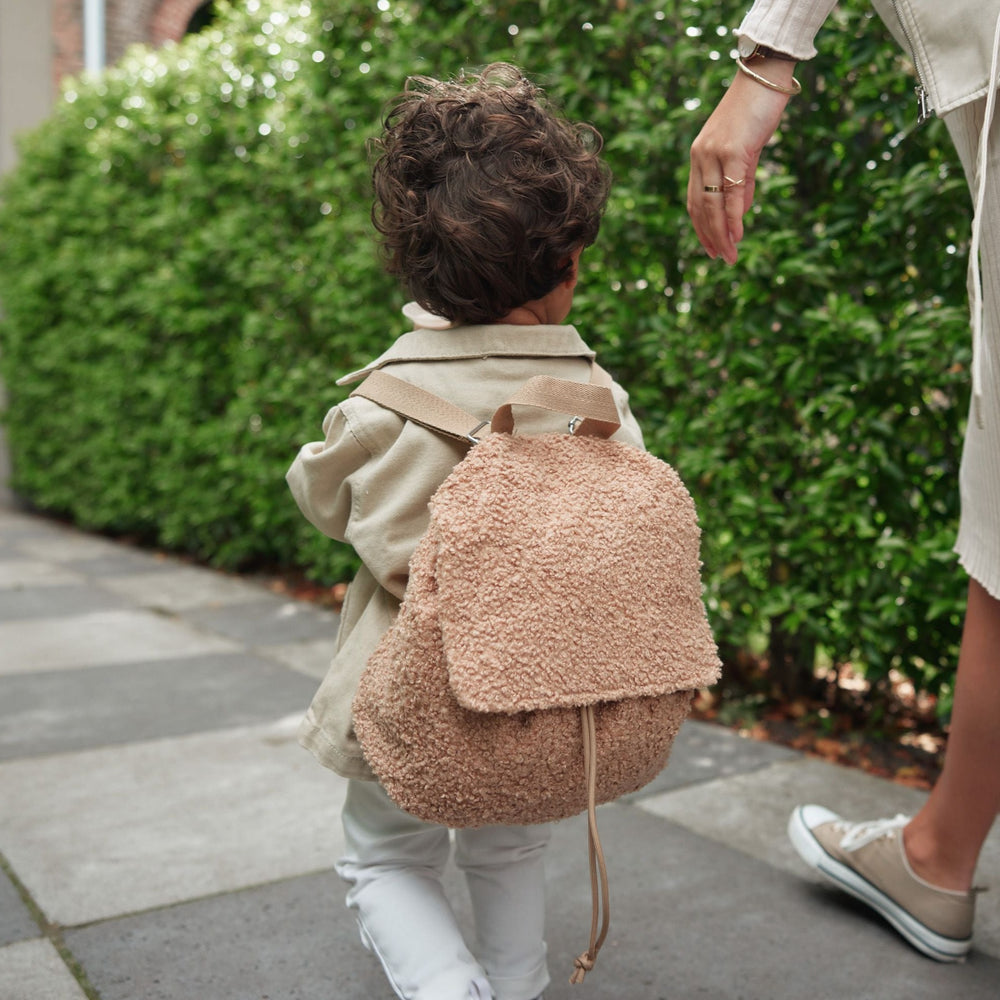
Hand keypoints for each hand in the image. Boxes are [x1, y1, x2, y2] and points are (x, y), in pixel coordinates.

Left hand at [687, 61, 796, 264]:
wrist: (764, 76)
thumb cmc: (756, 110)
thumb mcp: (745, 149)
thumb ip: (741, 180)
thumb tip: (740, 210)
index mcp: (699, 156)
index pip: (694, 201)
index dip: (701, 228)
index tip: (711, 248)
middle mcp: (700, 156)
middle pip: (700, 207)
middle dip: (710, 237)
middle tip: (721, 259)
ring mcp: (713, 153)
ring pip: (713, 203)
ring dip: (721, 233)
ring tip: (729, 254)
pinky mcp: (731, 150)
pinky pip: (731, 191)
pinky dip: (734, 215)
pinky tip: (737, 233)